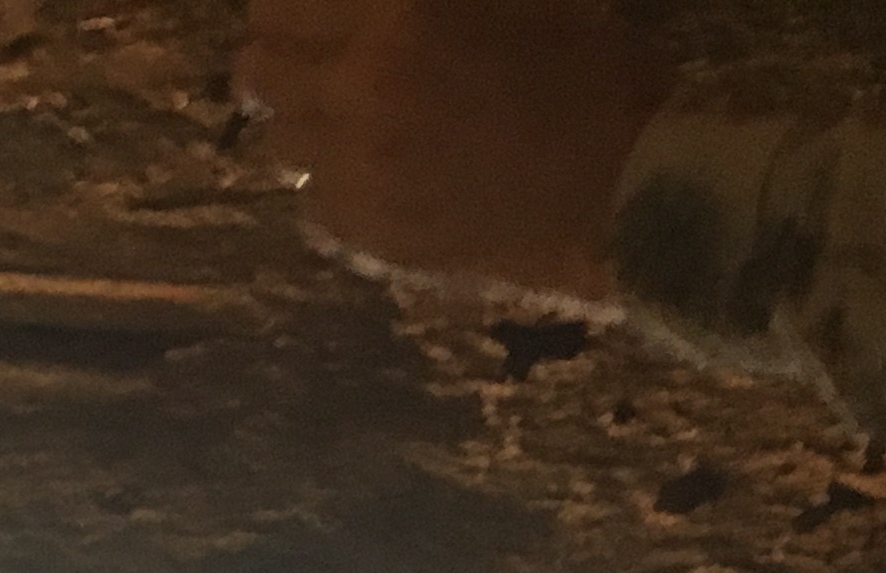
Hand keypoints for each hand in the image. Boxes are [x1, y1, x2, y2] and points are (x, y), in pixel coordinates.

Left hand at [234, 0, 672, 305]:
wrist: (627, 193)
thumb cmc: (589, 71)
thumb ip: (417, 2)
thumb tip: (378, 12)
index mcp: (395, 16)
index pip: (280, 4)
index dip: (286, 7)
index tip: (304, 12)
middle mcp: (357, 91)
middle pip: (258, 70)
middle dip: (280, 58)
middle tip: (315, 60)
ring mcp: (357, 171)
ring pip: (279, 140)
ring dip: (306, 122)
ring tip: (353, 121)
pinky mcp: (370, 236)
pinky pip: (313, 201)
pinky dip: (334, 183)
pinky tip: (380, 173)